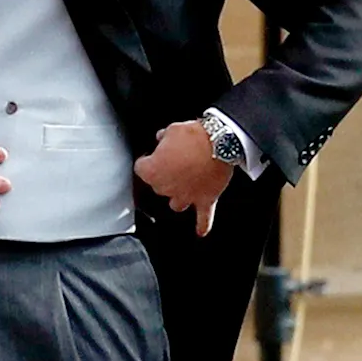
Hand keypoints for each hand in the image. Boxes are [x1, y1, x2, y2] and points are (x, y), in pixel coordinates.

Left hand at [135, 121, 233, 237]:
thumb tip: (163, 139)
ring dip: (178, 196)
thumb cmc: (195, 135)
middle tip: (175, 161)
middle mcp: (166, 188)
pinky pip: (204, 218)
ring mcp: (186, 196)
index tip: (152, 155)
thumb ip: (164, 138)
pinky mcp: (205, 199)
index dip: (147, 160)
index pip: (141, 168)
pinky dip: (203, 225)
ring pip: (176, 204)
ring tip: (183, 187)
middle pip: (158, 186)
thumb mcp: (172, 129)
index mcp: (152, 171)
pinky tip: (201, 231)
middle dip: (165, 175)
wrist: (220, 142)